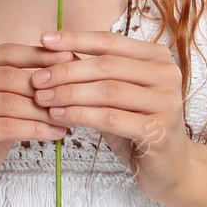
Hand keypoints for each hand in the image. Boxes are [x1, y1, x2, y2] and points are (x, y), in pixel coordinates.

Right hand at [0, 42, 75, 206]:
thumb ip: (17, 88)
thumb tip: (63, 67)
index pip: (6, 53)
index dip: (40, 56)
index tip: (73, 58)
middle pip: (8, 76)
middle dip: (46, 86)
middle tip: (76, 94)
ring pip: (8, 102)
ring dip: (44, 110)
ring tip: (70, 117)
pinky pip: (4, 127)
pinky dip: (34, 130)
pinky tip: (55, 134)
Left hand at [30, 29, 197, 204]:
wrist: (170, 168)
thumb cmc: (137, 125)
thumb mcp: (116, 95)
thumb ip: (93, 74)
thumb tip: (53, 53)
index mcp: (157, 57)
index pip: (110, 41)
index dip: (76, 39)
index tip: (44, 39)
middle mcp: (167, 74)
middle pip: (107, 65)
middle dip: (66, 71)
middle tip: (36, 79)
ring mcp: (167, 102)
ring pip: (108, 91)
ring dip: (69, 94)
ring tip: (42, 98)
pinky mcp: (159, 130)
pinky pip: (111, 118)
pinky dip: (81, 115)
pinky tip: (59, 116)